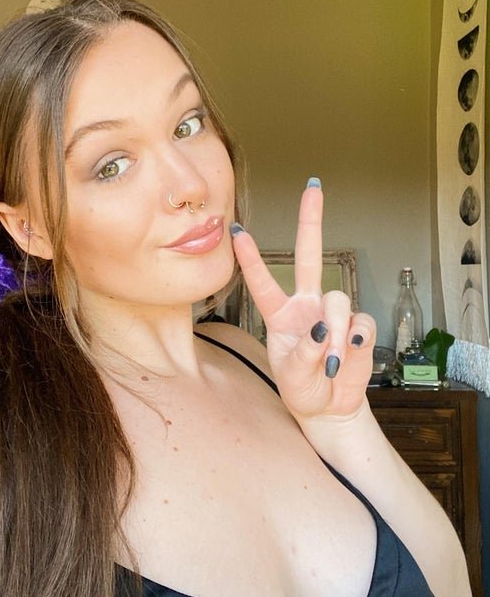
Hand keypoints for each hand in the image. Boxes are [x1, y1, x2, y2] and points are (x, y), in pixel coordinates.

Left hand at [232, 180, 374, 421]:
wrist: (330, 408)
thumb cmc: (302, 389)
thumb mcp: (291, 377)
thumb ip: (303, 355)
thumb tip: (323, 330)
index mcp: (280, 315)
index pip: (262, 282)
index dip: (250, 257)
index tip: (236, 230)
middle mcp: (306, 305)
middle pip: (310, 255)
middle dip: (311, 220)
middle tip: (313, 188)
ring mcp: (334, 313)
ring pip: (338, 301)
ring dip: (335, 331)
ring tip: (328, 361)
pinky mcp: (359, 326)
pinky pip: (361, 323)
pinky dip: (354, 342)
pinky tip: (347, 357)